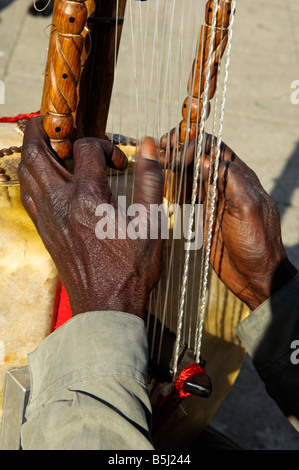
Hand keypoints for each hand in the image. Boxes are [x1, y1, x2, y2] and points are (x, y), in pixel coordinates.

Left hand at [19, 117, 164, 318]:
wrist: (106, 306)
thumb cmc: (131, 270)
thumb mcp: (151, 224)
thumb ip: (150, 180)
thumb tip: (151, 145)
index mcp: (88, 198)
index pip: (86, 150)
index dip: (105, 146)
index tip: (120, 162)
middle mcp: (61, 203)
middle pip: (36, 153)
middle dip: (39, 129)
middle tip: (47, 119)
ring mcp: (48, 218)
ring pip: (27, 174)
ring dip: (33, 152)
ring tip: (44, 142)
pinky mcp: (45, 231)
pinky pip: (28, 195)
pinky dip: (31, 178)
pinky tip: (44, 178)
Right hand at [160, 131, 297, 310]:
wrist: (254, 275)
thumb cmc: (257, 242)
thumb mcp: (248, 208)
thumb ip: (229, 180)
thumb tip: (205, 159)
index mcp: (239, 177)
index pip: (215, 148)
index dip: (195, 143)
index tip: (176, 152)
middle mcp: (224, 183)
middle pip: (200, 156)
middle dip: (180, 148)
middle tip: (162, 149)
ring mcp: (211, 198)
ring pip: (190, 172)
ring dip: (174, 164)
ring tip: (158, 160)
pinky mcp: (201, 214)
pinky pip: (186, 193)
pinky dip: (173, 185)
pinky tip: (163, 181)